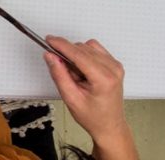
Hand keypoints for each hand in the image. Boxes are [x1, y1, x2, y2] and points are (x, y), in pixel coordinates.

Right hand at [45, 36, 136, 159]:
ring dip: (77, 56)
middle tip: (65, 73)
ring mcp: (115, 65)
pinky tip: (83, 70)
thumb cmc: (93, 117)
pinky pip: (95, 49)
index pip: (79, 54)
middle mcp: (113, 69)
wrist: (109, 125)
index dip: (61, 45)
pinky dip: (84, 56)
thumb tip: (50, 56)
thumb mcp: (71, 98)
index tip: (48, 40)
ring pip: (88, 47)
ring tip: (77, 75)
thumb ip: (59, 74)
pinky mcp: (114, 64)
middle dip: (68, 56)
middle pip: (82, 48)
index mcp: (104, 79)